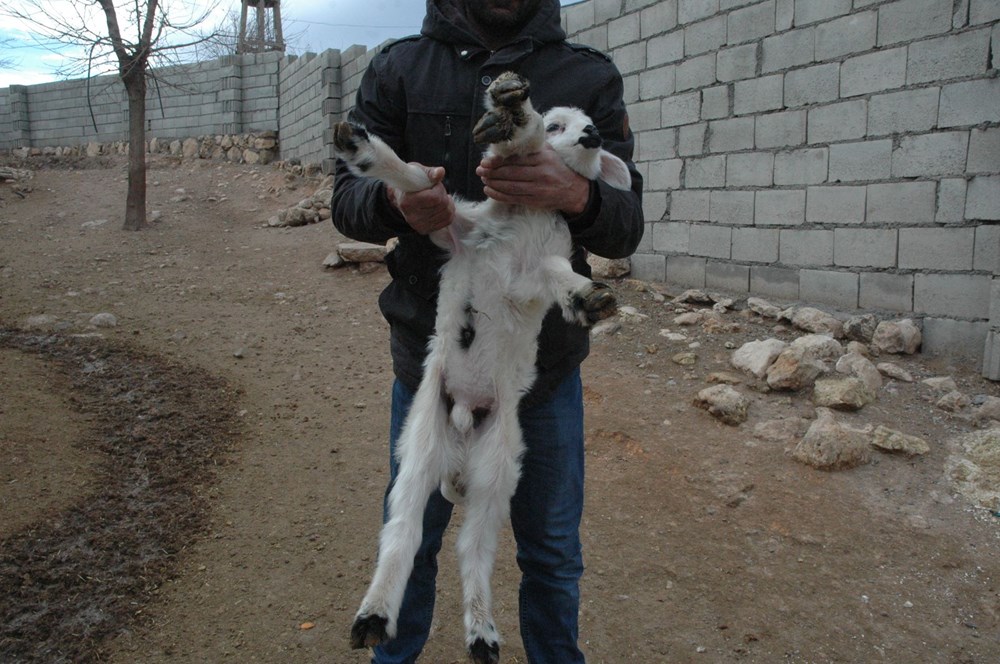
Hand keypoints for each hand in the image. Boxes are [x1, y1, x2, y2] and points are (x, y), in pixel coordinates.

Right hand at [386, 165, 454, 233]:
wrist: (400, 198)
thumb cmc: (410, 182)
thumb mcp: (417, 172)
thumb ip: (429, 172)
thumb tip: (441, 172)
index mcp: (407, 202)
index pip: (435, 198)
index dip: (439, 188)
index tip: (434, 184)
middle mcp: (412, 217)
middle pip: (443, 205)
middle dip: (443, 194)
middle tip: (436, 190)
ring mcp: (419, 225)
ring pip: (447, 214)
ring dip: (447, 203)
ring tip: (439, 197)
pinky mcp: (425, 230)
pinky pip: (447, 221)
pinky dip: (449, 211)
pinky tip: (442, 205)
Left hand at [475, 144, 590, 215]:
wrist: (574, 190)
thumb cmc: (557, 168)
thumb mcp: (550, 152)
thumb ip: (533, 145)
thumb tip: (512, 137)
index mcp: (543, 158)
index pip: (516, 159)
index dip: (499, 160)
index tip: (486, 160)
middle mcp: (541, 173)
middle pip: (511, 173)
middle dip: (492, 172)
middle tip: (480, 169)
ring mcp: (538, 189)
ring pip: (510, 186)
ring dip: (493, 183)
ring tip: (483, 178)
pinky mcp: (535, 201)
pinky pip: (513, 198)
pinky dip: (499, 195)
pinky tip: (489, 190)